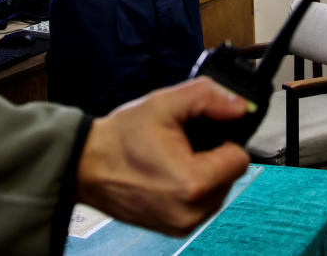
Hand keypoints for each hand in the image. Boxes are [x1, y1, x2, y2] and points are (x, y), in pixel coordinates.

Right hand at [75, 78, 250, 235]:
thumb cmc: (120, 139)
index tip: (200, 132)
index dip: (223, 137)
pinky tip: (168, 173)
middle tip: (181, 143)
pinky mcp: (176, 229)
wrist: (86, 166)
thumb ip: (207, 97)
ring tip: (172, 157)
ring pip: (218, 189)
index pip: (240, 158)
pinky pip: (201, 203)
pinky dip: (192, 187)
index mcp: (193, 183)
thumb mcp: (164, 103)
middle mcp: (192, 211)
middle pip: (230, 175)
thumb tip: (239, 106)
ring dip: (203, 171)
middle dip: (212, 155)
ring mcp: (183, 224)